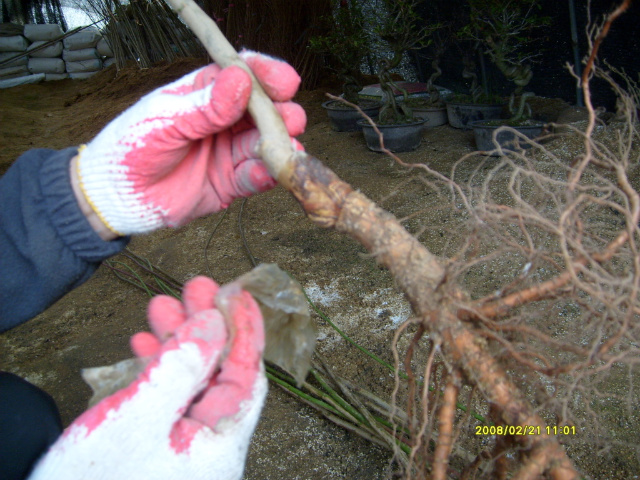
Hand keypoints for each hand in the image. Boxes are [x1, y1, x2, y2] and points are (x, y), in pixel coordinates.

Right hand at [28, 276, 266, 479]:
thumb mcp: (135, 419)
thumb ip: (180, 368)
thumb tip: (215, 321)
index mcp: (219, 445)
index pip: (246, 376)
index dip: (243, 331)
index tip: (234, 293)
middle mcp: (210, 445)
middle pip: (219, 373)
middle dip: (205, 327)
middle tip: (193, 287)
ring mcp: (185, 445)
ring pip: (194, 381)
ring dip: (179, 342)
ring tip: (161, 305)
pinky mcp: (161, 444)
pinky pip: (171, 398)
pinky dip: (160, 368)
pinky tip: (145, 344)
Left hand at [72, 50, 305, 237]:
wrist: (114, 198)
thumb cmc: (128, 148)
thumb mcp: (164, 120)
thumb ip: (204, 107)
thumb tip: (241, 81)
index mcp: (205, 93)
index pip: (243, 76)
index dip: (267, 76)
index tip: (284, 82)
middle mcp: (223, 121)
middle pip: (264, 111)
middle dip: (282, 114)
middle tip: (289, 120)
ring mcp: (229, 152)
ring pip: (265, 145)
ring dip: (280, 146)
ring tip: (286, 149)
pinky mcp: (230, 184)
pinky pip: (254, 178)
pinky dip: (264, 176)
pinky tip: (267, 173)